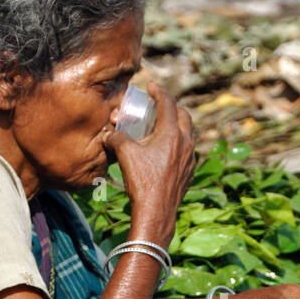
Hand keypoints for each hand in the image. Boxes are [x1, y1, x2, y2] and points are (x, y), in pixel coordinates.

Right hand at [103, 81, 194, 246]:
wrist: (156, 211)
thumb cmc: (141, 181)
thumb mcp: (124, 154)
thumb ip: (116, 137)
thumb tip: (109, 133)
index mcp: (171, 133)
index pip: (168, 103)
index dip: (158, 91)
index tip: (150, 86)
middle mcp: (186, 142)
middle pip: (183, 115)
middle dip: (171, 106)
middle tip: (159, 104)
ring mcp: (190, 158)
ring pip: (188, 132)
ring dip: (177, 124)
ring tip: (164, 125)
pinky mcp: (190, 171)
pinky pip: (188, 150)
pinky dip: (179, 142)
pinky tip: (168, 149)